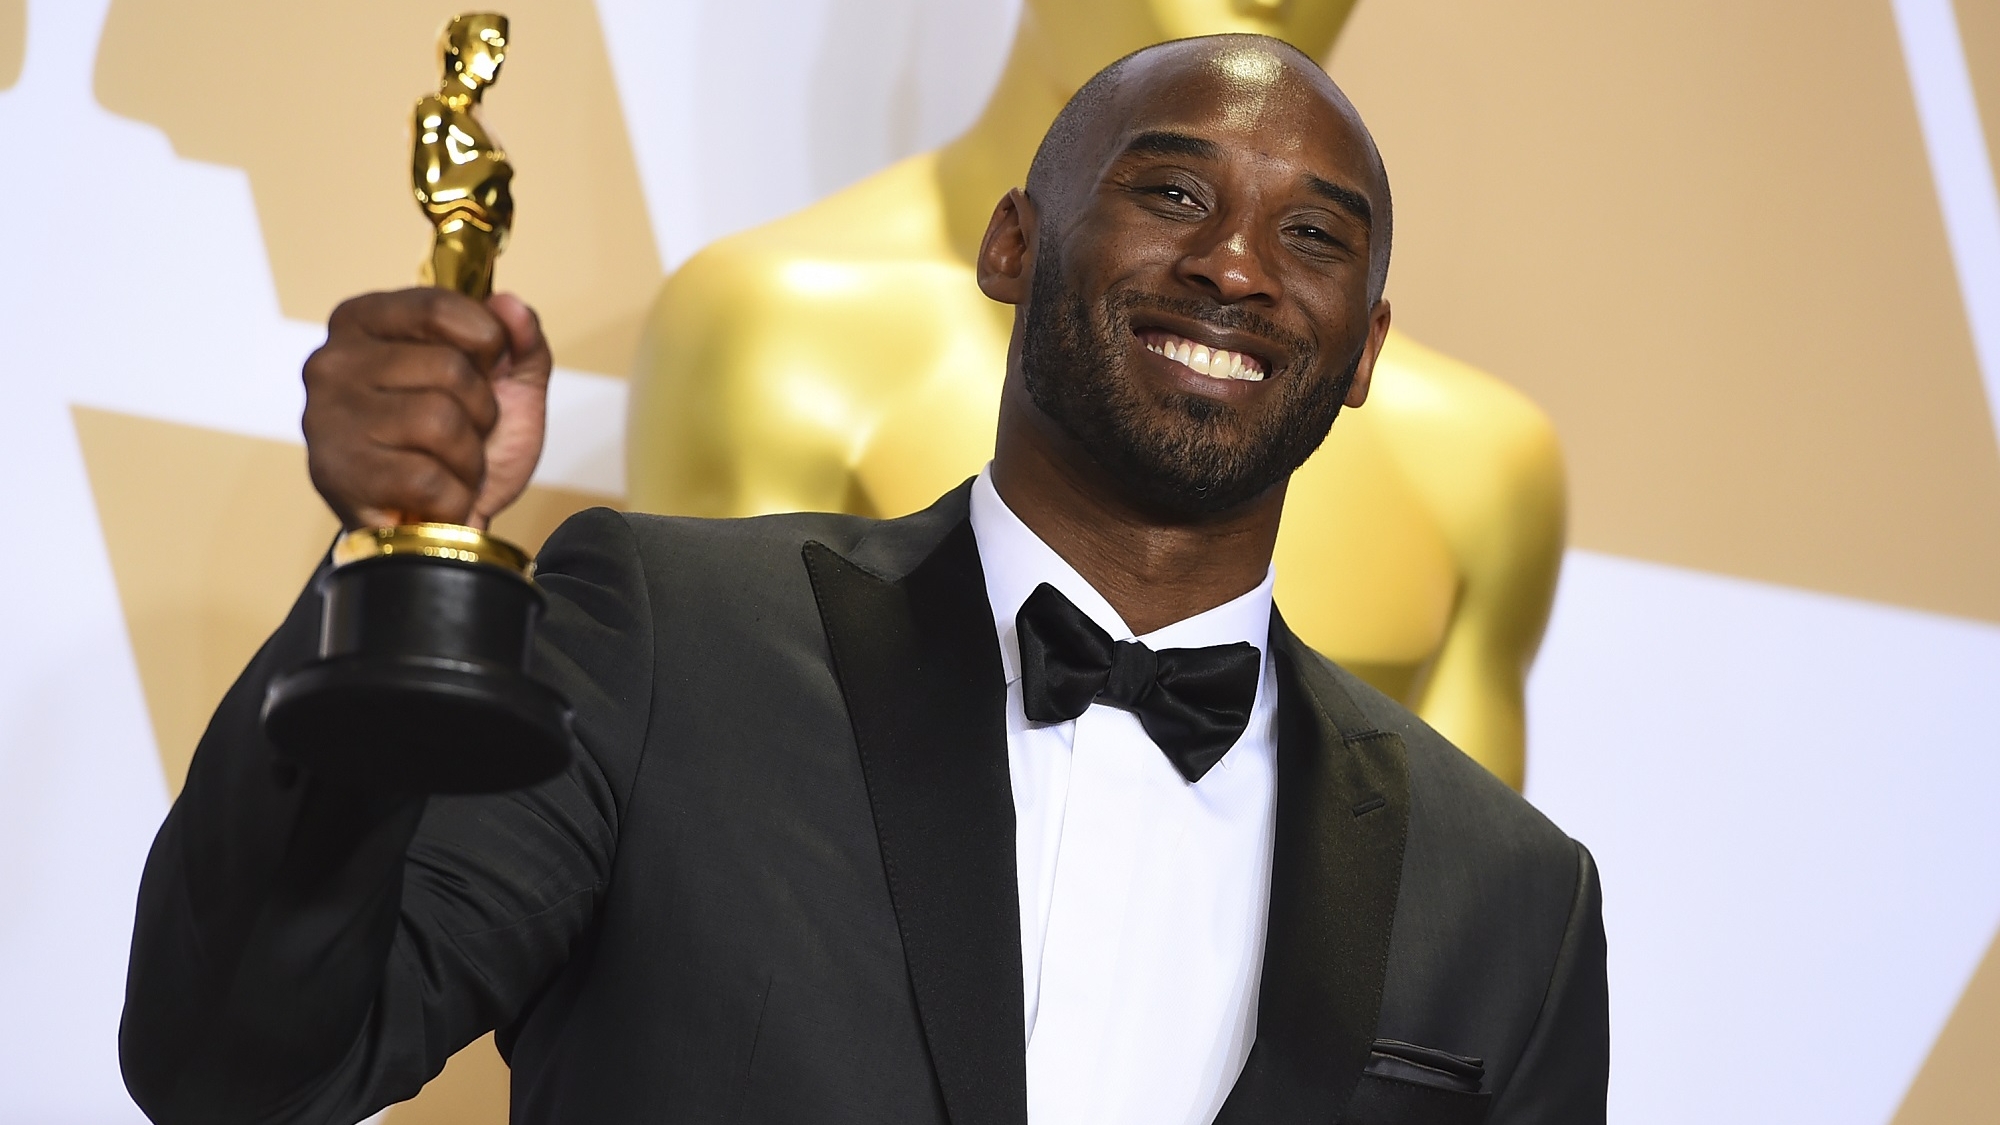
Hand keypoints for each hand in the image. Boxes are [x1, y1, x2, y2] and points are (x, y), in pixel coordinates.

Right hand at [302, 288, 550, 530]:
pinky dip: (451, 499)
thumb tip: (511, 307)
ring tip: (448, 469)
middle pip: (449, 369)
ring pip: (440, 423)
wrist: (441, 530)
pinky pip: (427, 479)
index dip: (486, 345)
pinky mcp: (335, 475)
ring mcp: (326, 418)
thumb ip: (520, 342)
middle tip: (461, 436)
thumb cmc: (462, 447)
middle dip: (481, 413)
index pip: (440, 307)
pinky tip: (432, 501)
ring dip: (469, 460)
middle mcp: (333, 361)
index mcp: (365, 321)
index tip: (483, 372)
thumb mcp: (507, 387)